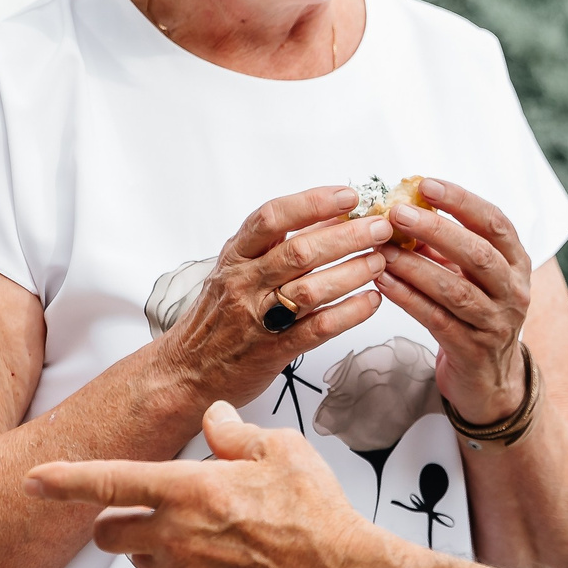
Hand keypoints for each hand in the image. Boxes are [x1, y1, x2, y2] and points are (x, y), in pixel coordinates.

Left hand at [25, 403, 394, 567]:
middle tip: (155, 511)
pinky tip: (222, 566)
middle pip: (107, 532)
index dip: (65, 480)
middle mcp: (174, 535)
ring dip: (154, 548)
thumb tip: (213, 419)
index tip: (34, 479)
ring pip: (138, 562)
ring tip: (206, 538)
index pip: (108, 481)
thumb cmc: (314, 511)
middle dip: (117, 520)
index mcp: (187, 489)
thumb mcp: (280, 450)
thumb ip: (234, 434)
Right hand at [160, 186, 392, 409]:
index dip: (312, 203)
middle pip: (299, 252)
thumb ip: (277, 244)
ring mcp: (258, 318)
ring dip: (352, 272)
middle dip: (347, 236)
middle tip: (380, 228)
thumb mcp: (237, 269)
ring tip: (379, 261)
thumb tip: (332, 217)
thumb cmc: (219, 314)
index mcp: (235, 256)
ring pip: (310, 289)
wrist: (187, 370)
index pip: (272, 218)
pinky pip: (318, 328)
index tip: (348, 196)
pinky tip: (371, 301)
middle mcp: (244, 282)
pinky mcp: (273, 351)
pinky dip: (350, 313)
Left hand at [375, 178, 532, 420]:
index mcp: (516, 263)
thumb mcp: (469, 276)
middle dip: (436, 229)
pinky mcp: (473, 350)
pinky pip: (437, 319)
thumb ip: (444, 247)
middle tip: (397, 212)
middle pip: (478, 253)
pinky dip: (408, 298)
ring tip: (382, 249)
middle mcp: (513, 291)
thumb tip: (403, 210)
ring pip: (455, 289)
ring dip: (415, 266)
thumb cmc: (475, 314)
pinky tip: (383, 282)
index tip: (427, 184)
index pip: (495, 223)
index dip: (462, 201)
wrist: (490, 379)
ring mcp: (496, 323)